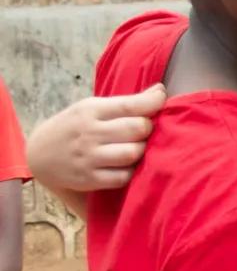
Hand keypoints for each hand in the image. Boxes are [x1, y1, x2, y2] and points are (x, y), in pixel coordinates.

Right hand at [26, 85, 164, 191]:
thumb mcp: (92, 108)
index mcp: (90, 110)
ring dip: (142, 151)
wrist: (39, 155)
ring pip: (133, 153)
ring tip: (136, 148)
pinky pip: (123, 177)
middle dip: (148, 129)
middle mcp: (89, 133)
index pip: (130, 105)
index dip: (153, 102)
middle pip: (137, 129)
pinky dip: (130, 172)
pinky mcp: (89, 179)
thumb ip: (126, 103)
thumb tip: (161, 91)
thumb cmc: (75, 128)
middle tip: (143, 131)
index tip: (162, 100)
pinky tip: (126, 165)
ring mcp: (88, 157)